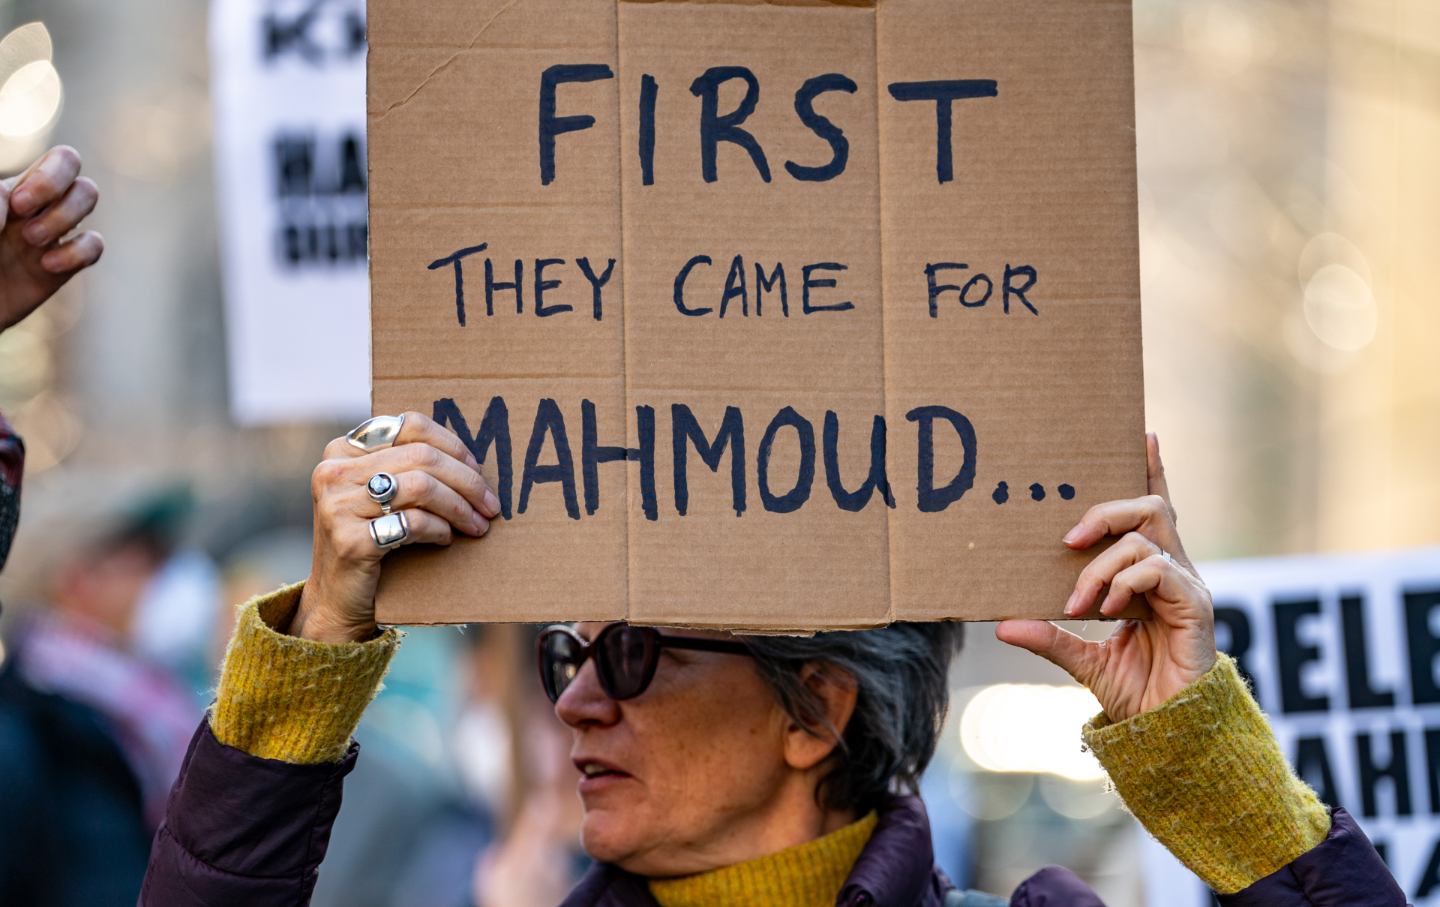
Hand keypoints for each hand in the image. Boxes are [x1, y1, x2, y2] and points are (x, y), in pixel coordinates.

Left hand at [0, 146, 103, 332]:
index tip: (15, 205)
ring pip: (86, 198)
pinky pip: (93, 247)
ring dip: (63, 217)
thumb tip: (11, 200)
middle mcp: (34, 204)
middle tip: (22, 213)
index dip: (48, 178)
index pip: (58, 159)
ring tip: (31, 240)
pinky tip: (47, 266)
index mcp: (11, 187)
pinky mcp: (61, 267)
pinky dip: (77, 254)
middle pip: (74, 168)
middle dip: (54, 187)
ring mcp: (50, 233)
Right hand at [291, 411, 500, 643]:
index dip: (452, 445)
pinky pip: (413, 522)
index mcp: (343, 450)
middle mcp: (334, 472)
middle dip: (467, 481)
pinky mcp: (350, 540)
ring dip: (460, 507)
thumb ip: (407, 467)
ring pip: (422, 487)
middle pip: (422, 457)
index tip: (477, 469)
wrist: (336, 601)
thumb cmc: (370, 540)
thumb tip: (472, 461)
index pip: (410, 425)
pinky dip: (439, 529)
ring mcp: (338, 506)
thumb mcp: (379, 494)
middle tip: (490, 504)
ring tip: (477, 523)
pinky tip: (446, 538)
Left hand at [996, 434, 1216, 721]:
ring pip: (1145, 537)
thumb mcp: (1080, 659)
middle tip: (1067, 540)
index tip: (1141, 435)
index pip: (1152, 511)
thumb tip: (1001, 626)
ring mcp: (1185, 585)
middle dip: (1105, 511)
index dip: (1150, 470)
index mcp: (1150, 573)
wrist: (1169, 731)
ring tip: (1080, 602)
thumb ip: (1047, 636)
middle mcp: (1172, 571)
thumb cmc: (1135, 691)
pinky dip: (1124, 583)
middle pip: (1148, 507)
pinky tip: (1106, 609)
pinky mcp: (1194, 604)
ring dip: (1101, 565)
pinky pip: (1157, 569)